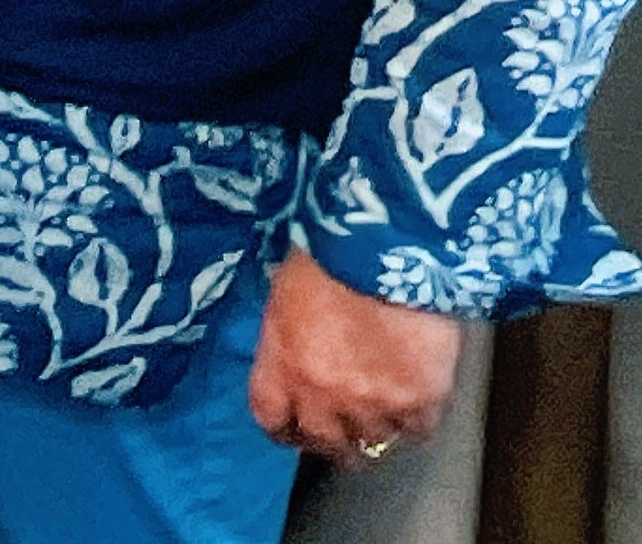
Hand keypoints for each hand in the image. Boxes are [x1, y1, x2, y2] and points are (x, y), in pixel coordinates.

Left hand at [248, 248, 461, 469]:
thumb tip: (296, 353)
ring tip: (384, 408)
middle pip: (325, 443)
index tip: (296, 428)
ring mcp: (373, 402)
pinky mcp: (420, 400)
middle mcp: (322, 393)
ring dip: (377, 428)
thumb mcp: (286, 294)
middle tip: (345, 434)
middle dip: (333, 442)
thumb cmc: (329, 253)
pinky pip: (417, 431)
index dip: (285, 428)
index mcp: (281, 362)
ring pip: (375, 441)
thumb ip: (287, 338)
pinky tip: (415, 400)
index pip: (270, 418)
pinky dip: (416, 420)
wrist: (388, 247)